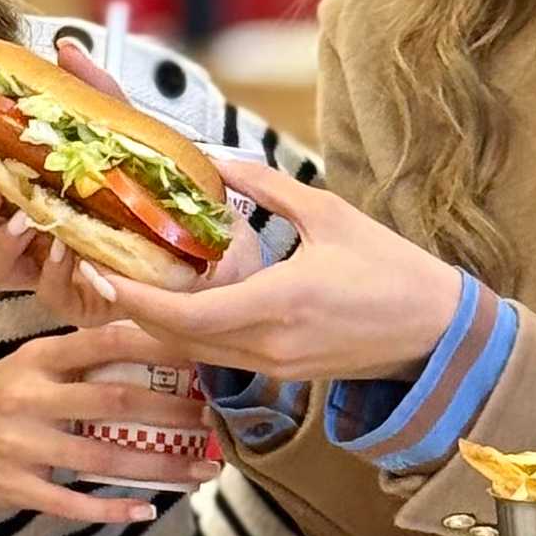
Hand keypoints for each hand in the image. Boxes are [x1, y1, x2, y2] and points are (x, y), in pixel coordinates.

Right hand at [0, 37, 263, 321]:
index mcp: (23, 203)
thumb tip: (64, 49)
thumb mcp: (123, 133)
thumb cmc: (156, 189)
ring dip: (2, 243)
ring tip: (29, 217)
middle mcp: (27, 244)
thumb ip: (92, 93)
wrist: (212, 239)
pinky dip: (58, 271)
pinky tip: (69, 248)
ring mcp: (50, 276)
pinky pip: (54, 295)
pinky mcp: (83, 304)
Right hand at [0, 320, 220, 530]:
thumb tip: (135, 353)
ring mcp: (18, 445)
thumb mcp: (14, 374)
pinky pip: (73, 502)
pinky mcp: (12, 488)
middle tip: (213, 417)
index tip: (198, 349)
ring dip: (158, 466)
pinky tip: (148, 511)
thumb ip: (65, 366)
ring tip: (201, 470)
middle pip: (112, 400)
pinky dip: (113, 510)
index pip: (100, 342)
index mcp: (31, 360)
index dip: (153, 345)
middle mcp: (25, 397)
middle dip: (170, 411)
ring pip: (102, 458)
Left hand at [69, 158, 468, 383]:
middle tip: (97, 270)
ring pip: (193, 351)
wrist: (438, 333)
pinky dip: (189, 332)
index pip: (182, 314)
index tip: (98, 268)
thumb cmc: (393, 269)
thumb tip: (220, 162)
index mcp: (278, 303)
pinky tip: (177, 301)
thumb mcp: (330, 214)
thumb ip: (268, 188)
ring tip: (127, 282)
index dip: (133, 296)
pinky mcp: (282, 373)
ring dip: (157, 323)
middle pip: (175, 338)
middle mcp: (268, 345)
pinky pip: (219, 355)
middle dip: (131, 309)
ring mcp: (274, 366)